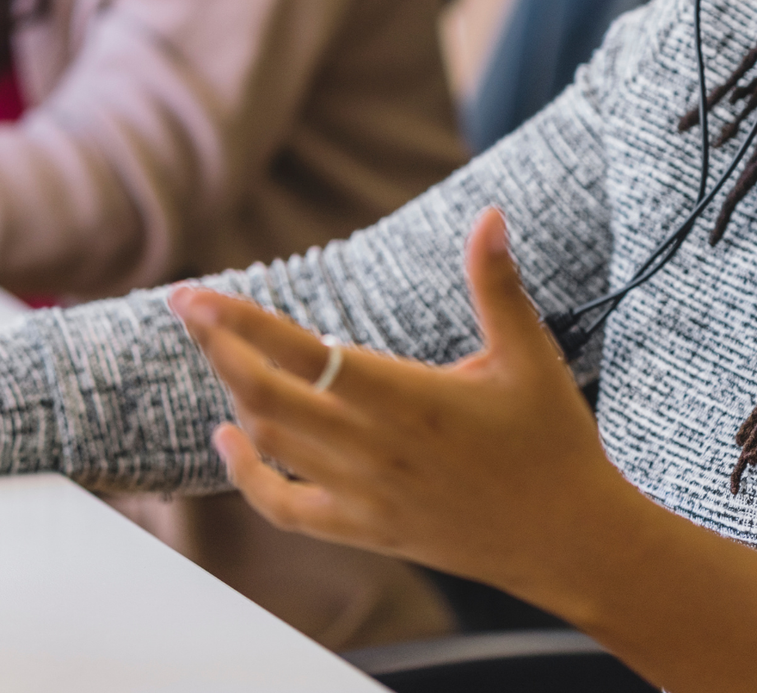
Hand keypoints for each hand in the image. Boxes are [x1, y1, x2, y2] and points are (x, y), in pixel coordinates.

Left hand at [169, 209, 641, 614]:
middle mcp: (375, 449)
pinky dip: (246, 476)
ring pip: (270, 442)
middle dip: (216, 347)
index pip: (301, 352)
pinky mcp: (365, 530)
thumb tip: (490, 215)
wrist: (572, 541)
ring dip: (234, 394)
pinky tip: (228, 438)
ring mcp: (365, 496)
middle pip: (266, 395)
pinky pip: (285, 509)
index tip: (196, 294)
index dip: (240, 322)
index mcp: (407, 399)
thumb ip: (497, 283)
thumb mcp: (527, 354)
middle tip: (184, 306)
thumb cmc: (552, 443)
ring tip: (218, 350)